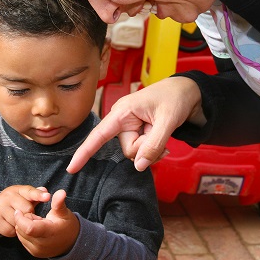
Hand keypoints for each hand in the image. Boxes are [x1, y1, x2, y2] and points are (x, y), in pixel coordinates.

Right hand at [0, 185, 50, 236]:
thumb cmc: (14, 203)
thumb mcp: (24, 196)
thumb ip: (35, 194)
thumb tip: (45, 191)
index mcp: (17, 190)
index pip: (29, 191)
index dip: (39, 195)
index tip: (48, 197)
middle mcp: (7, 197)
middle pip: (26, 209)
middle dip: (30, 215)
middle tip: (28, 216)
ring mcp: (0, 208)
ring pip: (18, 221)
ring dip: (22, 225)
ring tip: (19, 220)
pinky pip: (10, 230)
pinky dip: (13, 232)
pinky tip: (11, 226)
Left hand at [14, 189, 79, 257]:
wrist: (70, 242)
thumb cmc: (66, 225)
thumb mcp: (64, 212)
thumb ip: (59, 202)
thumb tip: (61, 192)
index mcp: (50, 233)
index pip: (28, 228)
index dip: (21, 218)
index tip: (21, 210)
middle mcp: (42, 244)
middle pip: (22, 230)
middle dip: (23, 220)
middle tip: (35, 216)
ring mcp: (37, 250)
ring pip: (20, 234)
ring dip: (23, 226)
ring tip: (36, 222)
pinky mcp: (33, 252)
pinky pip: (22, 239)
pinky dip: (24, 232)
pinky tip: (35, 228)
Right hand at [67, 76, 204, 172]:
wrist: (187, 92)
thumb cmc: (175, 98)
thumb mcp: (168, 121)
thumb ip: (153, 144)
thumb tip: (139, 166)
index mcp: (122, 111)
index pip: (99, 135)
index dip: (85, 152)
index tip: (72, 168)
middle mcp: (122, 119)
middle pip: (127, 150)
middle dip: (146, 148)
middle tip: (162, 132)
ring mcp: (130, 126)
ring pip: (135, 152)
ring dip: (152, 149)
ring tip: (163, 132)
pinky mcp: (137, 131)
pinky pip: (141, 150)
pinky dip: (153, 149)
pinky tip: (162, 140)